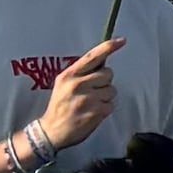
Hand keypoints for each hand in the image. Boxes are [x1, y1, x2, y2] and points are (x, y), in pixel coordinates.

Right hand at [32, 39, 123, 156]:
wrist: (51, 132)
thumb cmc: (61, 106)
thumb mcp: (64, 84)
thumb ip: (81, 73)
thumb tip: (103, 60)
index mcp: (69, 75)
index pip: (92, 57)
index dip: (108, 47)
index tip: (122, 40)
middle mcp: (78, 84)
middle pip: (108, 73)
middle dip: (104, 82)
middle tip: (92, 92)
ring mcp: (87, 99)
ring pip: (112, 90)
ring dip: (105, 97)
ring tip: (90, 104)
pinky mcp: (95, 112)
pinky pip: (111, 105)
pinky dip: (105, 109)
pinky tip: (92, 113)